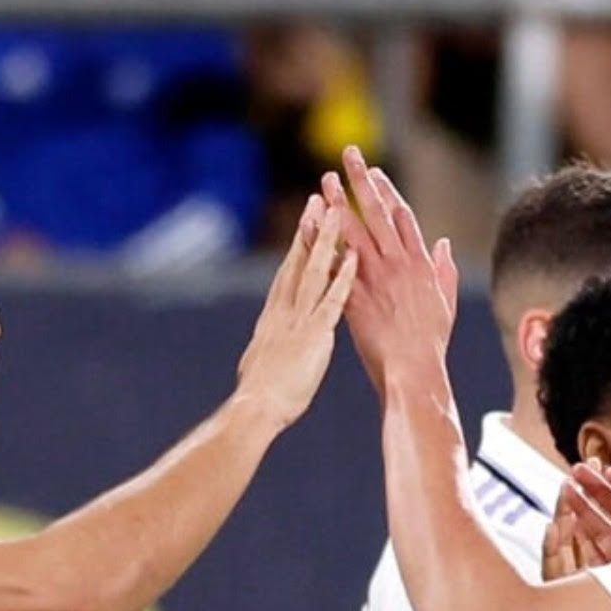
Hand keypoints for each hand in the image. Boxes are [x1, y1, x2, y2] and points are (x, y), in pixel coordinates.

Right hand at [229, 201, 358, 426]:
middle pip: (298, 261)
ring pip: (314, 271)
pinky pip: (332, 301)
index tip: (304, 222)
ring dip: (327, 241)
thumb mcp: (261, 363)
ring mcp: (298, 319)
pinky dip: (344, 278)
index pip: (287, 273)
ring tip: (337, 212)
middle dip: (309, 230)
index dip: (296, 246)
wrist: (254, 410)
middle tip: (319, 199)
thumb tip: (262, 346)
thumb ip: (268, 347)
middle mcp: (284, 310)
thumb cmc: (258, 396)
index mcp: (273, 317)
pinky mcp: (314, 335)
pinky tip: (356, 258)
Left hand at [320, 146, 460, 396]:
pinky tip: (311, 224)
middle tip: (348, 155)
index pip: (402, 216)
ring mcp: (376, 278)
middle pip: (378, 212)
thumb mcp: (445, 302)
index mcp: (420, 263)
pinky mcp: (356, 295)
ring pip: (355, 231)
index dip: (387, 191)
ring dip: (338, 203)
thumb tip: (444, 245)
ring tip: (324, 182)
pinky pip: (336, 263)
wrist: (414, 369)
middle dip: (362, 181)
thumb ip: (444, 270)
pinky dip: (324, 242)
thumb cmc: (430, 342)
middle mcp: (398, 263)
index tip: (374, 172)